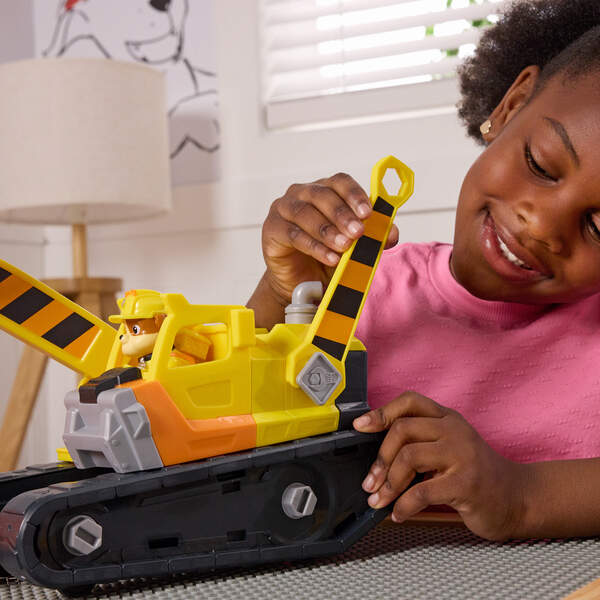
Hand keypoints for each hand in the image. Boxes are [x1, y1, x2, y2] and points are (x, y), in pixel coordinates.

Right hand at [261, 173, 398, 306]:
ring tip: (344, 247)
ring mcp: (283, 209)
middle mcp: (301, 194)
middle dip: (342, 214)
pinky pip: (293, 235)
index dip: (354, 195)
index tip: (368, 213)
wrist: (300, 283)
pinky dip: (314, 246)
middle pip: (322, 195)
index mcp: (324, 190)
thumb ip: (373, 238)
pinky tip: (329, 257)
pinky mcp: (272, 229)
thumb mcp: (355, 248)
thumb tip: (392, 233)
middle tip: (357, 232)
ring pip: (305, 213)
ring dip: (327, 230)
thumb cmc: (326, 258)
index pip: (340, 182)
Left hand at [353, 391, 526, 540]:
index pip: (410, 401)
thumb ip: (421, 442)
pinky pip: (422, 491)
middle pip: (402, 429)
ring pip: (409, 457)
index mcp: (448, 418)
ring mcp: (463, 455)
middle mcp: (455, 430)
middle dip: (380, 458)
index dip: (381, 412)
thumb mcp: (449, 447)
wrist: (518, 498)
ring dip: (388, 483)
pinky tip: (399, 513)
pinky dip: (404, 505)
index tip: (360, 426)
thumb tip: (375, 455)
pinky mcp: (466, 483)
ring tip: (379, 500)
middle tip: (370, 482)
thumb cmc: (476, 474)